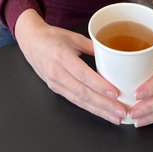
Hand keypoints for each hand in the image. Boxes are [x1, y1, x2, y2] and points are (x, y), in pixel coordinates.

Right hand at [15, 9, 127, 124]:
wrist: (31, 42)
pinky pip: (73, 100)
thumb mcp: (73, 36)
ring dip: (98, 110)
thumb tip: (112, 55)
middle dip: (104, 104)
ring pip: (79, 101)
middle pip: (83, 93)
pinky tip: (100, 111)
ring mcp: (55, 83)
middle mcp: (57, 72)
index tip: (115, 93)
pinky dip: (89, 107)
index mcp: (62, 56)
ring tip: (114, 116)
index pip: (83, 74)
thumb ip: (93, 46)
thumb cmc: (51, 37)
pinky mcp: (55, 89)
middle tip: (121, 111)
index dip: (99, 85)